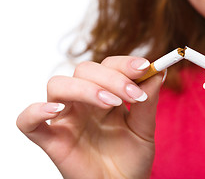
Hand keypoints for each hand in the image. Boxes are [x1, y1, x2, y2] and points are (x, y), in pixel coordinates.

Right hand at [17, 56, 163, 178]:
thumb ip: (149, 101)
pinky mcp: (51, 139)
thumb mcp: (145, 128)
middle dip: (111, 78)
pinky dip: (36, 111)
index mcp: (107, 94)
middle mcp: (84, 102)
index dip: (125, 64)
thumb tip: (159, 70)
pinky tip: (56, 110)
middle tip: (133, 95)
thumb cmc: (132, 158)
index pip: (109, 65)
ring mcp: (66, 118)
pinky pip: (27, 121)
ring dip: (85, 89)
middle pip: (84, 70)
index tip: (145, 67)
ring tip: (110, 103)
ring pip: (58, 85)